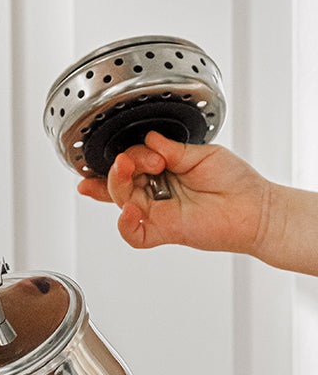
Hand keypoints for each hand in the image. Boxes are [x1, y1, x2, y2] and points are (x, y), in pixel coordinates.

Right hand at [77, 132, 271, 254]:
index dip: (126, 155)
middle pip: (121, 182)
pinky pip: (134, 235)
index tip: (144, 147)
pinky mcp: (163, 231)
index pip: (131, 163)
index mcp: (163, 171)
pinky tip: (129, 210)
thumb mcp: (202, 154)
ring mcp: (158, 212)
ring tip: (127, 169)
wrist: (256, 208)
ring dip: (118, 184)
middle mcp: (157, 192)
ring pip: (122, 202)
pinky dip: (125, 224)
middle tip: (133, 160)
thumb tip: (148, 139)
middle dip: (120, 167)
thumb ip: (172, 149)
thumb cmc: (236, 182)